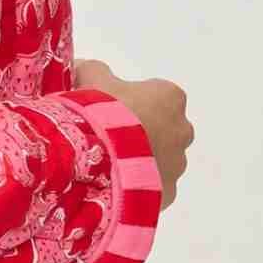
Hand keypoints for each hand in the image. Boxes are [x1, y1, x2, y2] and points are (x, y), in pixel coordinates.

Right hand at [71, 58, 192, 212]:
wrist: (98, 160)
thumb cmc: (101, 113)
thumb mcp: (90, 80)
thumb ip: (92, 71)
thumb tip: (81, 68)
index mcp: (170, 97)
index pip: (156, 95)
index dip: (132, 102)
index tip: (111, 109)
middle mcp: (182, 130)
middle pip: (164, 128)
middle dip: (142, 132)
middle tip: (109, 137)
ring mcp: (177, 165)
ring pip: (160, 160)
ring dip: (140, 160)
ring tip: (107, 163)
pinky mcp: (167, 194)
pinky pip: (152, 186)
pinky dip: (136, 185)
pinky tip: (113, 184)